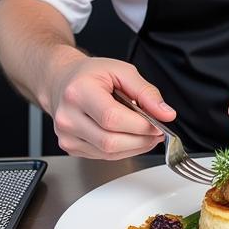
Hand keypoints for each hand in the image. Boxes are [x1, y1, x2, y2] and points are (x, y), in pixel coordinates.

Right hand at [49, 54, 175, 159]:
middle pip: (110, 141)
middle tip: (156, 131)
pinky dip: (122, 150)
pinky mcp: (70, 147)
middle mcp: (68, 117)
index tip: (158, 123)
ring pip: (108, 153)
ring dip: (134, 147)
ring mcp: (67, 135)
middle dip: (141, 139)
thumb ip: (146, 92)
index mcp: (78, 92)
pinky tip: (129, 137)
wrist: (62, 81)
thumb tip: (166, 114)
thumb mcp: (122, 71)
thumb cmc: (90, 74)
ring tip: (145, 133)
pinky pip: (103, 156)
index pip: (112, 118)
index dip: (140, 125)